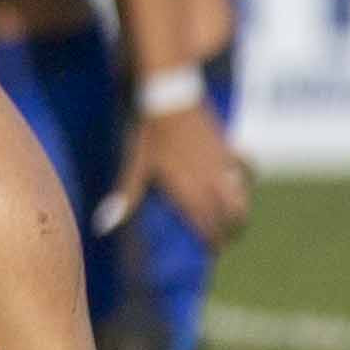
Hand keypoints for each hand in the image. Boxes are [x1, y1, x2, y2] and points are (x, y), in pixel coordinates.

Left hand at [94, 99, 250, 249]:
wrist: (171, 97)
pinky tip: (241, 180)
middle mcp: (211, 183)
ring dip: (240, 212)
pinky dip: (246, 177)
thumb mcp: (136, 165)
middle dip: (230, 233)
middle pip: (232, 218)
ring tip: (235, 219)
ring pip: (242, 199)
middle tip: (224, 239)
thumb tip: (102, 226)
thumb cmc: (149, 133)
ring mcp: (224, 166)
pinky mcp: (229, 149)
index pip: (208, 228)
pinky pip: (247, 168)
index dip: (212, 243)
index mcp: (190, 192)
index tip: (211, 252)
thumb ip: (125, 197)